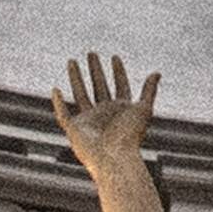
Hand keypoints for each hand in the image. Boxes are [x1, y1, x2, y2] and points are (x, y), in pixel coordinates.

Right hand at [51, 53, 159, 167]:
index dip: (118, 72)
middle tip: (92, 53)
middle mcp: (105, 113)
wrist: (114, 158)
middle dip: (96, 70)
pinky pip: (63, 114)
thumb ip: (149, 91)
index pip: (120, 86)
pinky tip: (55, 90)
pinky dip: (58, 103)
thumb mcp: (143, 109)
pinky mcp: (75, 129)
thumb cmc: (131, 137)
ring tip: (72, 61)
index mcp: (121, 110)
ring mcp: (89, 121)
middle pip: (99, 87)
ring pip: (81, 94)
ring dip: (76, 78)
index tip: (115, 57)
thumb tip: (157, 72)